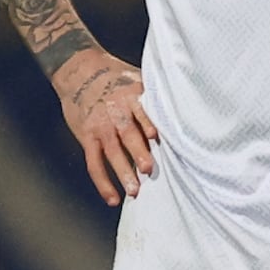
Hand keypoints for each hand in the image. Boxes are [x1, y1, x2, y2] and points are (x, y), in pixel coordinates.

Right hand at [53, 50, 156, 203]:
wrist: (80, 71)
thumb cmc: (116, 79)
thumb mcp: (138, 79)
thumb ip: (156, 95)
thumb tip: (189, 108)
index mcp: (132, 96)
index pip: (142, 111)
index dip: (149, 123)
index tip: (158, 136)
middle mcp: (115, 112)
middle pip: (127, 134)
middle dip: (139, 152)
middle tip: (150, 169)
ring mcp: (100, 127)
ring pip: (111, 152)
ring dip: (123, 172)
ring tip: (134, 190)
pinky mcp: (87, 137)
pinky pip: (94, 163)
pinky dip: (103, 182)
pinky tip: (112, 198)